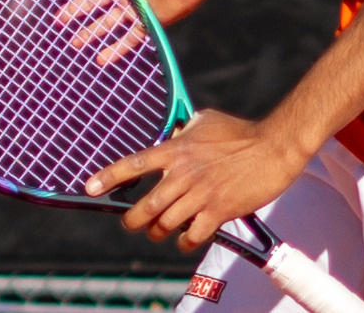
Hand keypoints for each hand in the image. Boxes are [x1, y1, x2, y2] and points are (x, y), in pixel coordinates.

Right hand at [50, 0, 208, 62]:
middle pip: (93, 0)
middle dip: (75, 10)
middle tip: (57, 19)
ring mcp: (134, 4)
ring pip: (107, 22)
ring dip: (90, 33)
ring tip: (75, 43)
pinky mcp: (147, 19)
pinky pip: (129, 37)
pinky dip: (116, 50)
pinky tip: (101, 59)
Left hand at [85, 110, 308, 250]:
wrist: (273, 148)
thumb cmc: (240, 131)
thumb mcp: (205, 120)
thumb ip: (183, 130)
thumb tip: (172, 133)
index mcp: (176, 150)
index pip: (135, 164)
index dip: (109, 176)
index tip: (90, 187)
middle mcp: (184, 174)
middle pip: (146, 206)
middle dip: (133, 220)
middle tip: (130, 223)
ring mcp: (202, 194)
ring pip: (166, 224)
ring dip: (158, 232)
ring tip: (158, 231)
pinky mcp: (220, 211)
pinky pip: (193, 235)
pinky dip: (186, 242)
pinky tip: (186, 239)